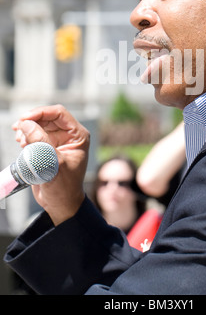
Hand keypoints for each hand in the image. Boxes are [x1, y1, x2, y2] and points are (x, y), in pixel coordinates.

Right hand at [12, 104, 89, 225]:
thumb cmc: (63, 186)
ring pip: (40, 125)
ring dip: (27, 129)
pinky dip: (27, 137)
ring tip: (20, 140)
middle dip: (32, 121)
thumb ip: (40, 142)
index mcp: (78, 135)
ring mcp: (58, 141)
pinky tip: (21, 144)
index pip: (59, 113)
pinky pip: (36, 135)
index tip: (24, 118)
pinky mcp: (48, 148)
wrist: (60, 204)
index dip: (41, 112)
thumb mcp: (52, 163)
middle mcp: (69, 135)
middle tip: (17, 129)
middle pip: (48, 117)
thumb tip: (26, 123)